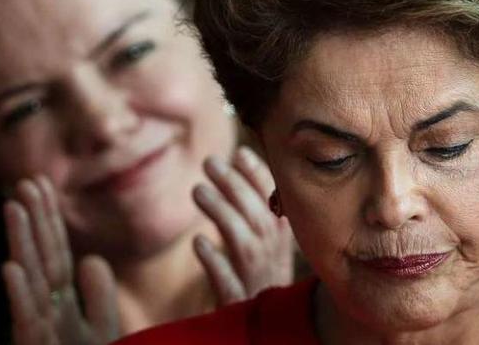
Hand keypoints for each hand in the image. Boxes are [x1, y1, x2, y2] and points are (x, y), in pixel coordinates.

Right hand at [2, 176, 119, 344]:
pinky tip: (10, 266)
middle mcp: (47, 315)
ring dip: (20, 244)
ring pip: (30, 283)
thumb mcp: (102, 332)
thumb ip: (98, 297)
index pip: (56, 255)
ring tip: (13, 207)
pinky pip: (27, 322)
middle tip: (24, 182)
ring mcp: (39, 334)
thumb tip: (90, 257)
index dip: (50, 221)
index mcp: (63, 307)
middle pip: (41, 260)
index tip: (40, 185)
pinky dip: (19, 295)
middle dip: (33, 222)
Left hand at [192, 146, 294, 304]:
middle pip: (258, 219)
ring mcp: (256, 283)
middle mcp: (273, 260)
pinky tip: (199, 243)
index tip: (240, 152)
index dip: (259, 177)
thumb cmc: (258, 281)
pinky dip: (216, 262)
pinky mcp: (237, 305)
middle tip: (210, 162)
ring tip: (198, 190)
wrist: (264, 334)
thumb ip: (253, 205)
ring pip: (244, 246)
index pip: (275, 204)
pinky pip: (228, 284)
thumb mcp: (263, 245)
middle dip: (235, 187)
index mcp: (281, 243)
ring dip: (223, 215)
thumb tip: (240, 156)